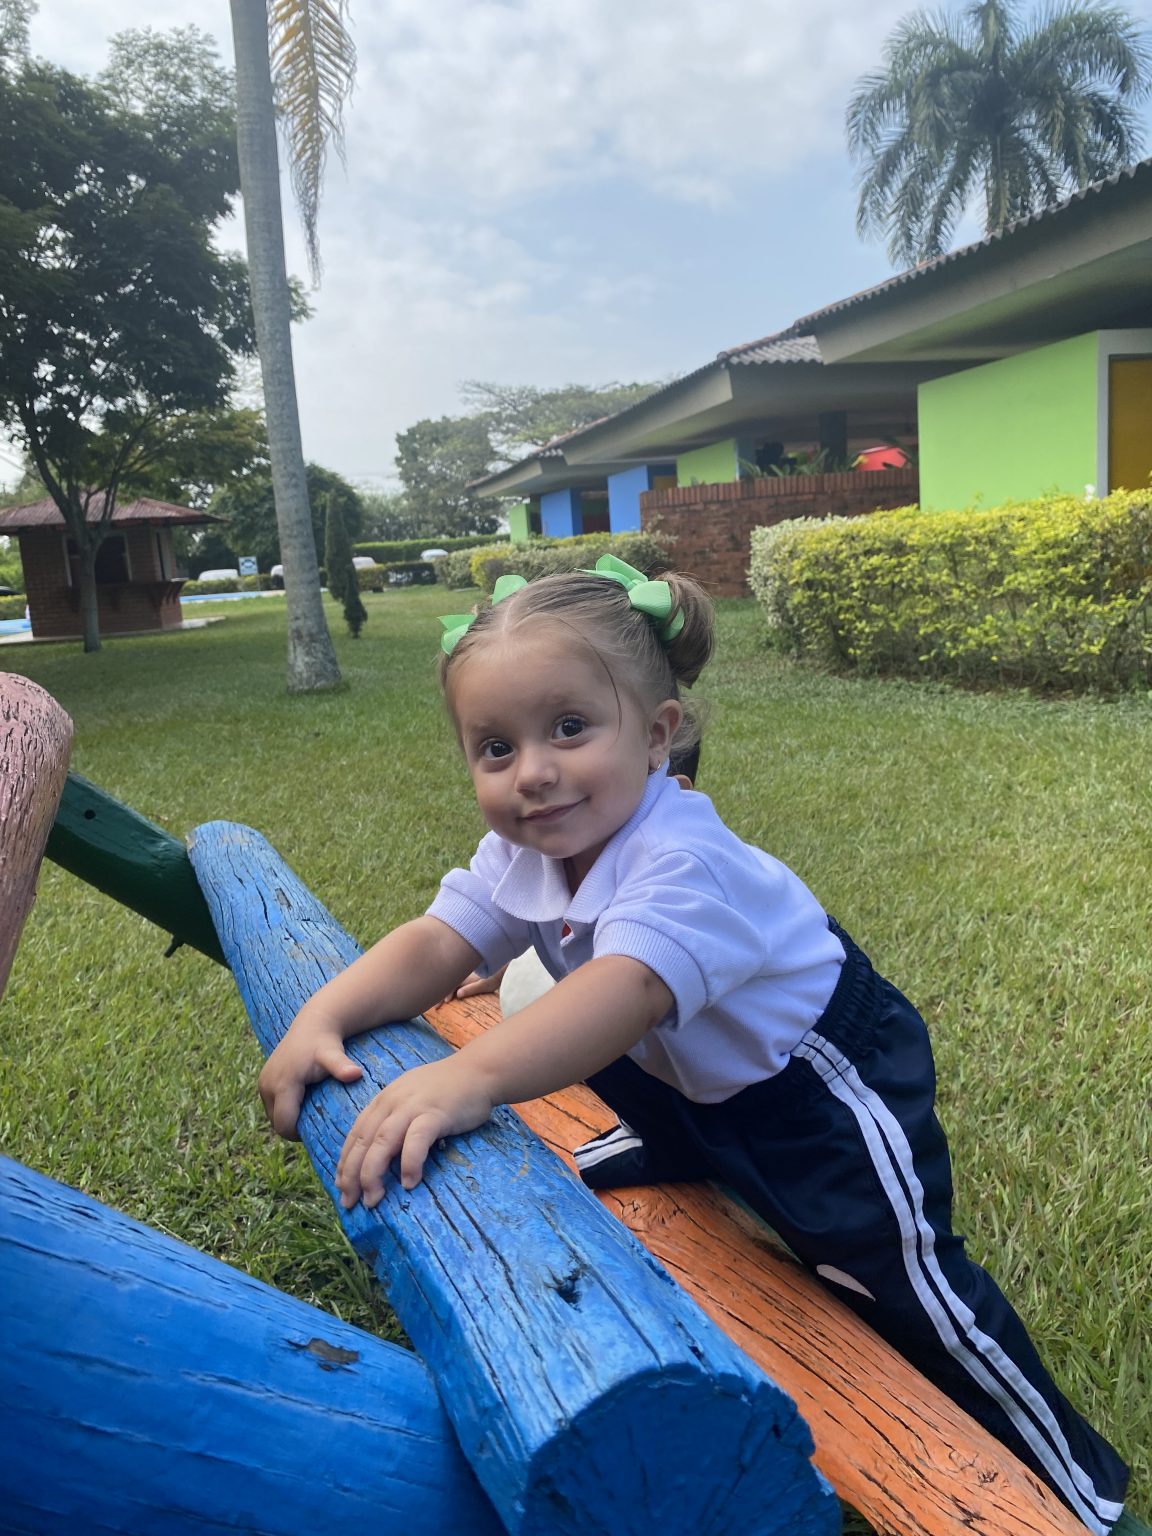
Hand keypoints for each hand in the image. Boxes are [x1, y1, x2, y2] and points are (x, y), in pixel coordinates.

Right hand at [259, 1007, 363, 1139]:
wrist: (314, 1024)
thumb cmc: (325, 1043)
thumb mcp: (334, 1055)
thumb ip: (341, 1066)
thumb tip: (356, 1074)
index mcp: (283, 1084)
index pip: (284, 1125)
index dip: (300, 1133)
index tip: (319, 1129)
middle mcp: (267, 1085)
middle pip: (277, 1123)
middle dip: (294, 1127)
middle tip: (317, 1121)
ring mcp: (263, 1083)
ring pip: (273, 1115)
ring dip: (289, 1118)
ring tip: (311, 1111)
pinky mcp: (263, 1081)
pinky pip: (272, 1105)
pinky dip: (284, 1108)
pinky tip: (302, 1101)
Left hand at [336, 1057, 494, 1205]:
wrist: (479, 1070)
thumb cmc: (448, 1090)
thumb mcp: (412, 1099)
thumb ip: (397, 1120)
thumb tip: (384, 1156)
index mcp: (384, 1100)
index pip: (356, 1134)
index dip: (345, 1162)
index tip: (341, 1187)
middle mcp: (392, 1102)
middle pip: (363, 1141)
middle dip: (352, 1175)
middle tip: (350, 1202)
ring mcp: (413, 1107)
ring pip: (381, 1142)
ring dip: (372, 1174)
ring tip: (373, 1199)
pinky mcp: (434, 1113)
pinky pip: (415, 1141)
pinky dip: (408, 1163)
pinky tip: (408, 1183)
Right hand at [445, 964, 506, 1002]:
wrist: (501, 970)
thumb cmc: (494, 978)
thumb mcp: (484, 985)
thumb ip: (471, 989)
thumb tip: (458, 994)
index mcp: (463, 977)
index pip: (449, 987)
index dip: (443, 995)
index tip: (441, 1004)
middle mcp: (461, 976)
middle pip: (447, 985)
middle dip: (439, 995)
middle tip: (434, 1007)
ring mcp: (463, 976)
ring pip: (450, 984)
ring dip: (443, 993)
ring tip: (439, 1002)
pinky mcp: (466, 978)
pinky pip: (454, 984)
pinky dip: (449, 990)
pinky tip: (448, 997)